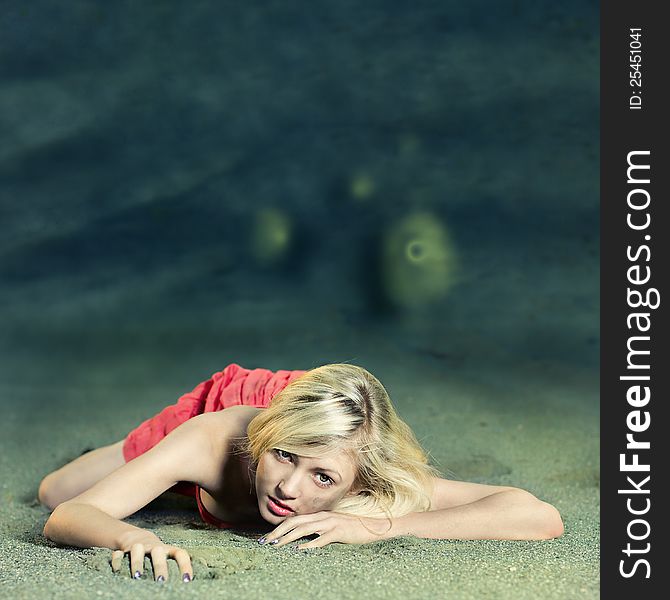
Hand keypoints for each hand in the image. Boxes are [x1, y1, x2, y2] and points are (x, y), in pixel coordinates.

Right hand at [111, 529, 192, 581]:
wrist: (136, 537)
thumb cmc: (156, 554)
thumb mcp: (166, 555)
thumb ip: (175, 564)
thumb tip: (188, 581)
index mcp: (167, 549)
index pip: (180, 554)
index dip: (185, 565)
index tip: (187, 580)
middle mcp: (153, 547)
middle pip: (158, 553)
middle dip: (160, 567)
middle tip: (161, 581)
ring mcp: (137, 547)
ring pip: (137, 551)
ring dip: (137, 563)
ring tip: (137, 576)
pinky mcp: (123, 550)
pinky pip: (118, 554)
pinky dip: (117, 561)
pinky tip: (116, 571)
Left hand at [259, 511, 392, 548]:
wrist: (373, 526)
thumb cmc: (353, 529)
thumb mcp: (333, 527)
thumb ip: (319, 530)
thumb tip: (303, 540)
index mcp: (320, 515)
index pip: (295, 519)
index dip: (280, 527)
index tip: (267, 537)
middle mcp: (322, 516)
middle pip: (295, 522)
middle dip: (278, 532)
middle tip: (264, 542)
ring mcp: (330, 523)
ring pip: (304, 529)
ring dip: (288, 538)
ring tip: (276, 546)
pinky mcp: (338, 532)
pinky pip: (321, 539)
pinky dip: (309, 545)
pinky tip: (299, 551)